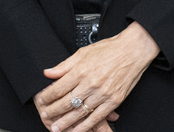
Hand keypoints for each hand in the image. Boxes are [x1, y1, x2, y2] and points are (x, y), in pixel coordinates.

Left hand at [34, 22, 155, 131]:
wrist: (133, 51)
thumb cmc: (109, 49)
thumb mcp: (83, 52)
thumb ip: (64, 65)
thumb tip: (48, 72)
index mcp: (81, 70)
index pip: (58, 88)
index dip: (47, 96)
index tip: (41, 101)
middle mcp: (91, 83)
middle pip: (67, 102)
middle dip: (53, 111)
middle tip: (45, 116)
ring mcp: (102, 94)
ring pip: (80, 112)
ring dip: (66, 122)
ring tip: (56, 127)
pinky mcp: (113, 101)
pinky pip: (97, 117)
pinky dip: (85, 126)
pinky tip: (77, 130)